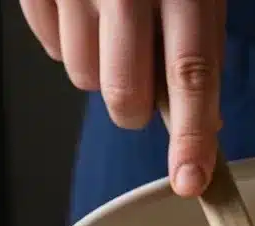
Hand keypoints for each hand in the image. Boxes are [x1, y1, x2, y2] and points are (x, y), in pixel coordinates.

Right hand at [19, 0, 224, 197]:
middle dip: (135, 107)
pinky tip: (84, 9)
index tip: (190, 180)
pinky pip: (48, 46)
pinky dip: (68, 41)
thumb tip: (205, 123)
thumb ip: (202, 42)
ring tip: (110, 23)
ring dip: (100, 70)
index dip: (190, 136)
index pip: (189, 73)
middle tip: (143, 80)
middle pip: (124, 96)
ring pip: (82, 78)